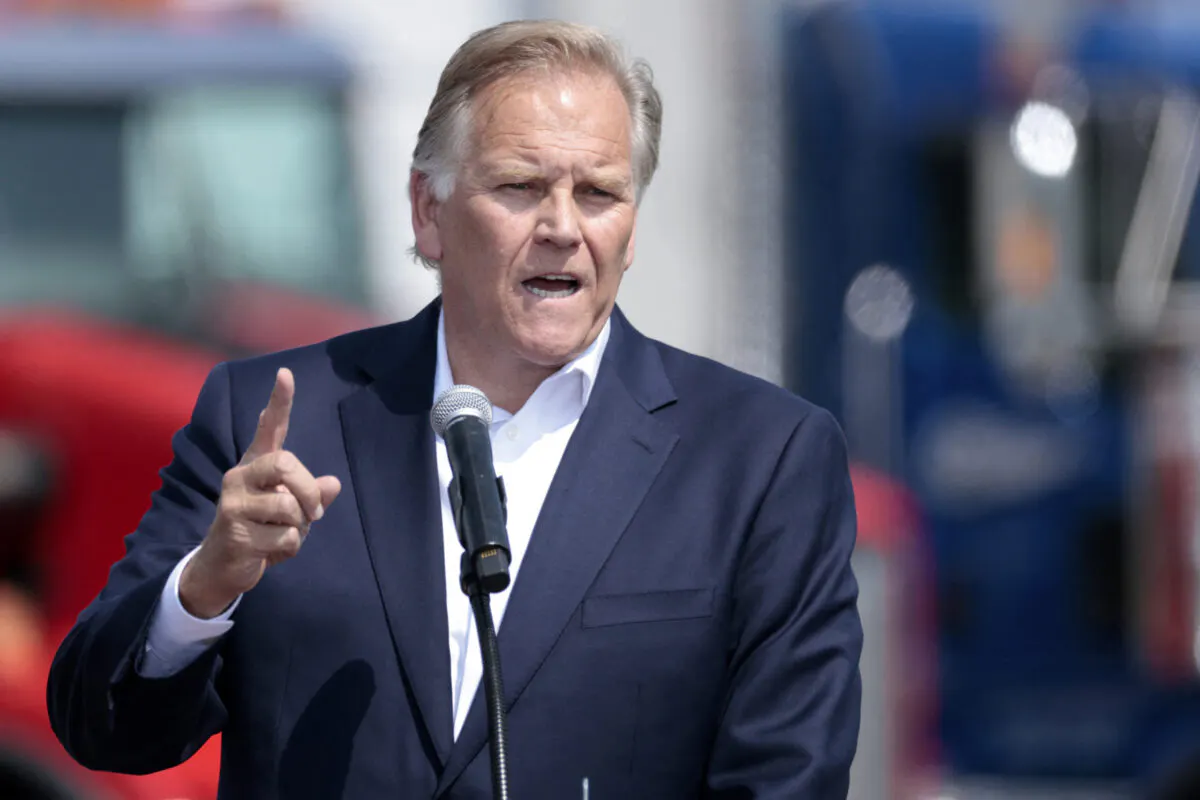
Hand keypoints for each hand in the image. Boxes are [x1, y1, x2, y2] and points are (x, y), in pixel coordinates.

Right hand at [180, 368, 341, 618]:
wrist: (222, 568)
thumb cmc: (261, 531)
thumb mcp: (290, 511)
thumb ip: (311, 494)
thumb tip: (334, 483)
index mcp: (255, 465)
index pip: (269, 428)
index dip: (280, 402)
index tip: (286, 374)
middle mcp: (239, 477)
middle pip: (285, 464)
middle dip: (308, 491)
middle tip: (313, 514)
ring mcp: (233, 504)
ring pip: (289, 507)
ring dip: (299, 528)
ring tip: (283, 535)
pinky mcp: (235, 532)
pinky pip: (285, 537)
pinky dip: (289, 548)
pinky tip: (270, 552)